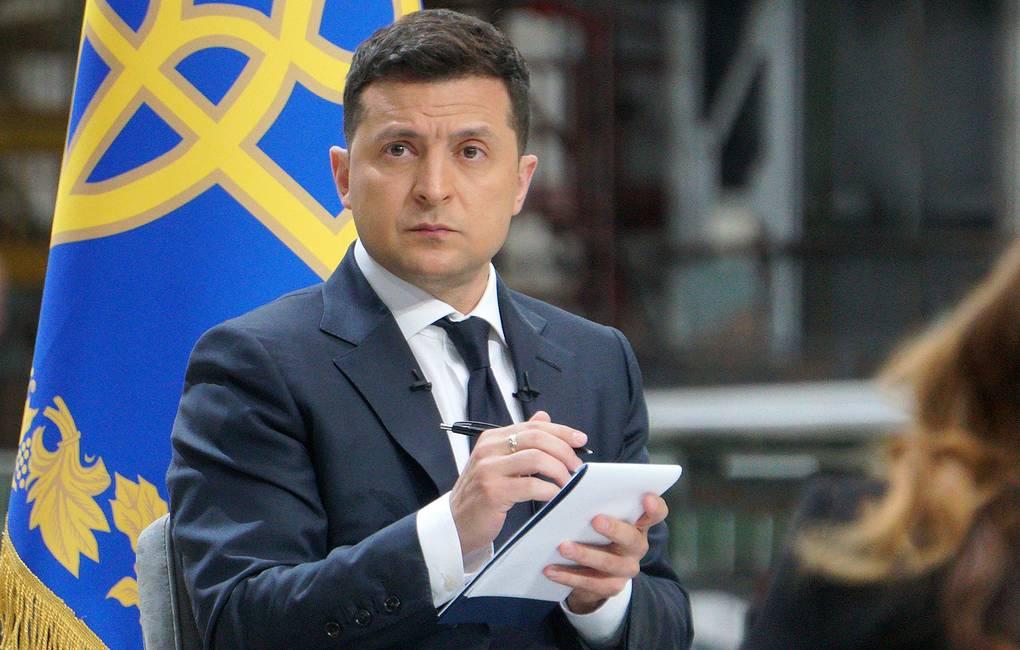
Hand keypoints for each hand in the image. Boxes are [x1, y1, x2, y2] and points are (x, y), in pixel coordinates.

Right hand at [450, 411, 587, 555]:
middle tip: (576, 466)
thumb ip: (521, 440)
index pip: (533, 426)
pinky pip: (531, 485)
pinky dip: (550, 489)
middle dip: (564, 451)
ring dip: (559, 470)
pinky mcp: (493, 492)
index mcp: (492, 438)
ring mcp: (489, 470)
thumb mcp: (500, 461)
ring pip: (537, 458)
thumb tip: (544, 417)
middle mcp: (489, 449)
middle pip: (537, 438)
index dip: (562, 431)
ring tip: (567, 482)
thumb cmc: (483, 493)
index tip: (581, 440)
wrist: (457, 522)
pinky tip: (555, 495)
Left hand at [544, 493, 667, 613]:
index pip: (656, 514)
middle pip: (631, 538)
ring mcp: (626, 569)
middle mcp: (637, 547)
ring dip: (584, 553)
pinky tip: (550, 569)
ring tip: (562, 546)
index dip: (654, 506)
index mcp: (638, 524)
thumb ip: (597, 504)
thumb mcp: (601, 516)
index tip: (645, 497)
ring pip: (608, 563)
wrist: (597, 574)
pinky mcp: (611, 587)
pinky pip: (590, 583)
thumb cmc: (597, 533)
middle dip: (614, 529)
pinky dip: (568, 576)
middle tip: (595, 519)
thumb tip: (574, 486)